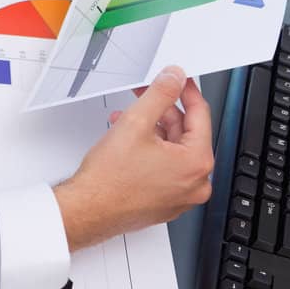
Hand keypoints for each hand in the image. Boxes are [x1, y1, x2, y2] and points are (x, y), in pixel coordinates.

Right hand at [52, 67, 213, 249]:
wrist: (89, 210)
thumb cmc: (110, 179)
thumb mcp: (137, 122)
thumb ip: (161, 93)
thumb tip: (175, 78)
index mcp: (196, 164)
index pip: (200, 114)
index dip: (185, 90)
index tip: (177, 78)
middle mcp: (195, 184)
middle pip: (186, 132)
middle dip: (162, 111)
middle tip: (145, 95)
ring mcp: (181, 197)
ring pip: (174, 150)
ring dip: (153, 129)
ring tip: (127, 118)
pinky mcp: (166, 203)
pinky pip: (166, 168)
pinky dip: (151, 151)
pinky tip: (129, 140)